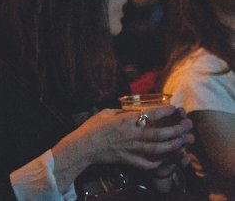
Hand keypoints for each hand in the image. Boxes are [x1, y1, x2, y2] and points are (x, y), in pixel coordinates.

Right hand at [76, 106, 192, 169]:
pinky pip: (148, 163)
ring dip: (172, 145)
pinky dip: (159, 162)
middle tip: (187, 126)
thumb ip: (122, 111)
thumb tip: (135, 109)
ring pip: (157, 149)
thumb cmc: (92, 127)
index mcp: (124, 121)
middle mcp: (130, 135)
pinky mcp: (129, 160)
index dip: (164, 111)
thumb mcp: (106, 113)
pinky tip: (167, 158)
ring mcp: (130, 149)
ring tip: (183, 141)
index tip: (175, 108)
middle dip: (175, 130)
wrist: (83, 147)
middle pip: (158, 134)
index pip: (149, 115)